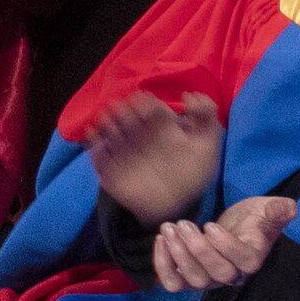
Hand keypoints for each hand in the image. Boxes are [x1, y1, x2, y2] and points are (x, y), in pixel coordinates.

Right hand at [85, 88, 227, 228]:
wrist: (172, 206)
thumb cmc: (190, 175)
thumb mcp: (206, 147)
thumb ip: (206, 119)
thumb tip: (190, 94)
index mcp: (161, 129)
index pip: (150, 108)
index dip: (146, 102)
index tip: (145, 101)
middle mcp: (140, 136)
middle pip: (127, 115)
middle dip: (123, 109)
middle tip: (122, 108)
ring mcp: (123, 151)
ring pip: (110, 130)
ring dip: (105, 121)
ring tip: (106, 119)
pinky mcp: (109, 168)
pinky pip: (97, 152)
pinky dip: (92, 141)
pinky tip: (93, 132)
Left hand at [154, 195, 296, 295]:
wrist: (235, 227)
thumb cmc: (252, 219)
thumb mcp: (266, 210)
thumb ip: (278, 210)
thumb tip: (289, 208)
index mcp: (253, 258)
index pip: (243, 262)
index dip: (225, 246)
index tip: (210, 225)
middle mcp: (232, 275)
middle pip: (216, 274)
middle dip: (197, 249)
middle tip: (183, 225)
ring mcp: (209, 280)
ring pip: (193, 280)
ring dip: (177, 255)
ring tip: (169, 229)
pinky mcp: (188, 279)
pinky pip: (173, 283)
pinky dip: (163, 266)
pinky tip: (161, 240)